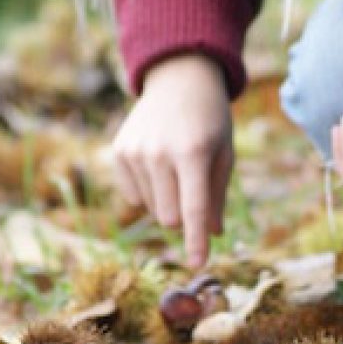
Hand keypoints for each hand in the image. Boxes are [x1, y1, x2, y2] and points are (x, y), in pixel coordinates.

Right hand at [113, 54, 233, 266]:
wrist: (179, 79)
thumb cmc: (209, 120)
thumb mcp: (223, 153)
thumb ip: (217, 195)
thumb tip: (212, 234)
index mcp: (193, 153)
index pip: (194, 209)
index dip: (196, 240)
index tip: (199, 264)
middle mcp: (159, 152)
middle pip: (169, 217)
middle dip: (183, 218)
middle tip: (194, 193)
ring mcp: (135, 151)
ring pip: (150, 209)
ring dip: (166, 202)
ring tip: (176, 168)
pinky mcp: (119, 151)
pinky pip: (133, 196)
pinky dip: (148, 192)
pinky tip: (157, 165)